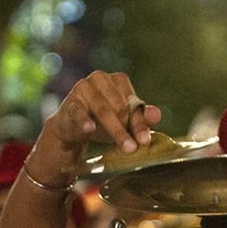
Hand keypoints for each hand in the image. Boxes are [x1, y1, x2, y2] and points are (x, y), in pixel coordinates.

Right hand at [33, 71, 161, 177]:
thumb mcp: (125, 121)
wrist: (72, 129)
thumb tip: (156, 115)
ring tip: (126, 147)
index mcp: (118, 80)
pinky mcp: (70, 103)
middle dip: (127, 128)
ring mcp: (83, 89)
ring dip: (115, 130)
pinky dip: (85, 120)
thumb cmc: (103, 122)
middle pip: (120, 106)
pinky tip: (90, 129)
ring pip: (103, 110)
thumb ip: (141, 118)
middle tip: (133, 148)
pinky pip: (79, 112)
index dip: (140, 123)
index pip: (134, 102)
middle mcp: (100, 79)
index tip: (145, 142)